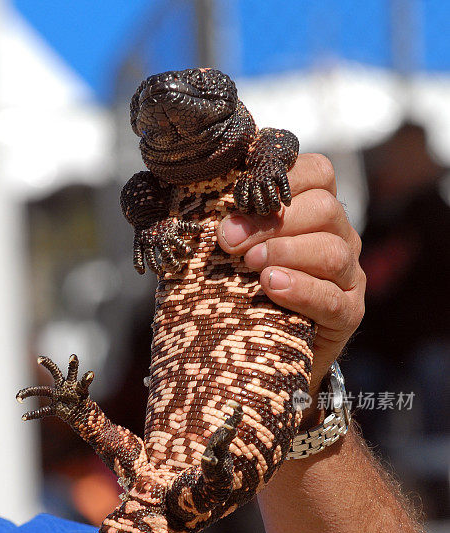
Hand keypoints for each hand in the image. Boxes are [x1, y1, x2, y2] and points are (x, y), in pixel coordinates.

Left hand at [217, 153, 364, 407]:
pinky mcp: (349, 312)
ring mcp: (349, 275)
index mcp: (315, 210)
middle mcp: (340, 236)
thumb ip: (227, 223)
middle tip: (229, 240)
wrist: (263, 354)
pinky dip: (302, 289)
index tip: (236, 198)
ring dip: (286, 252)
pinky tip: (272, 286)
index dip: (281, 179)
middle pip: (323, 209)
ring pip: (332, 251)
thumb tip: (187, 199)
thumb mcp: (234, 253)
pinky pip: (333, 298)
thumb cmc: (244, 293)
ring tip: (250, 265)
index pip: (317, 173)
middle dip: (270, 221)